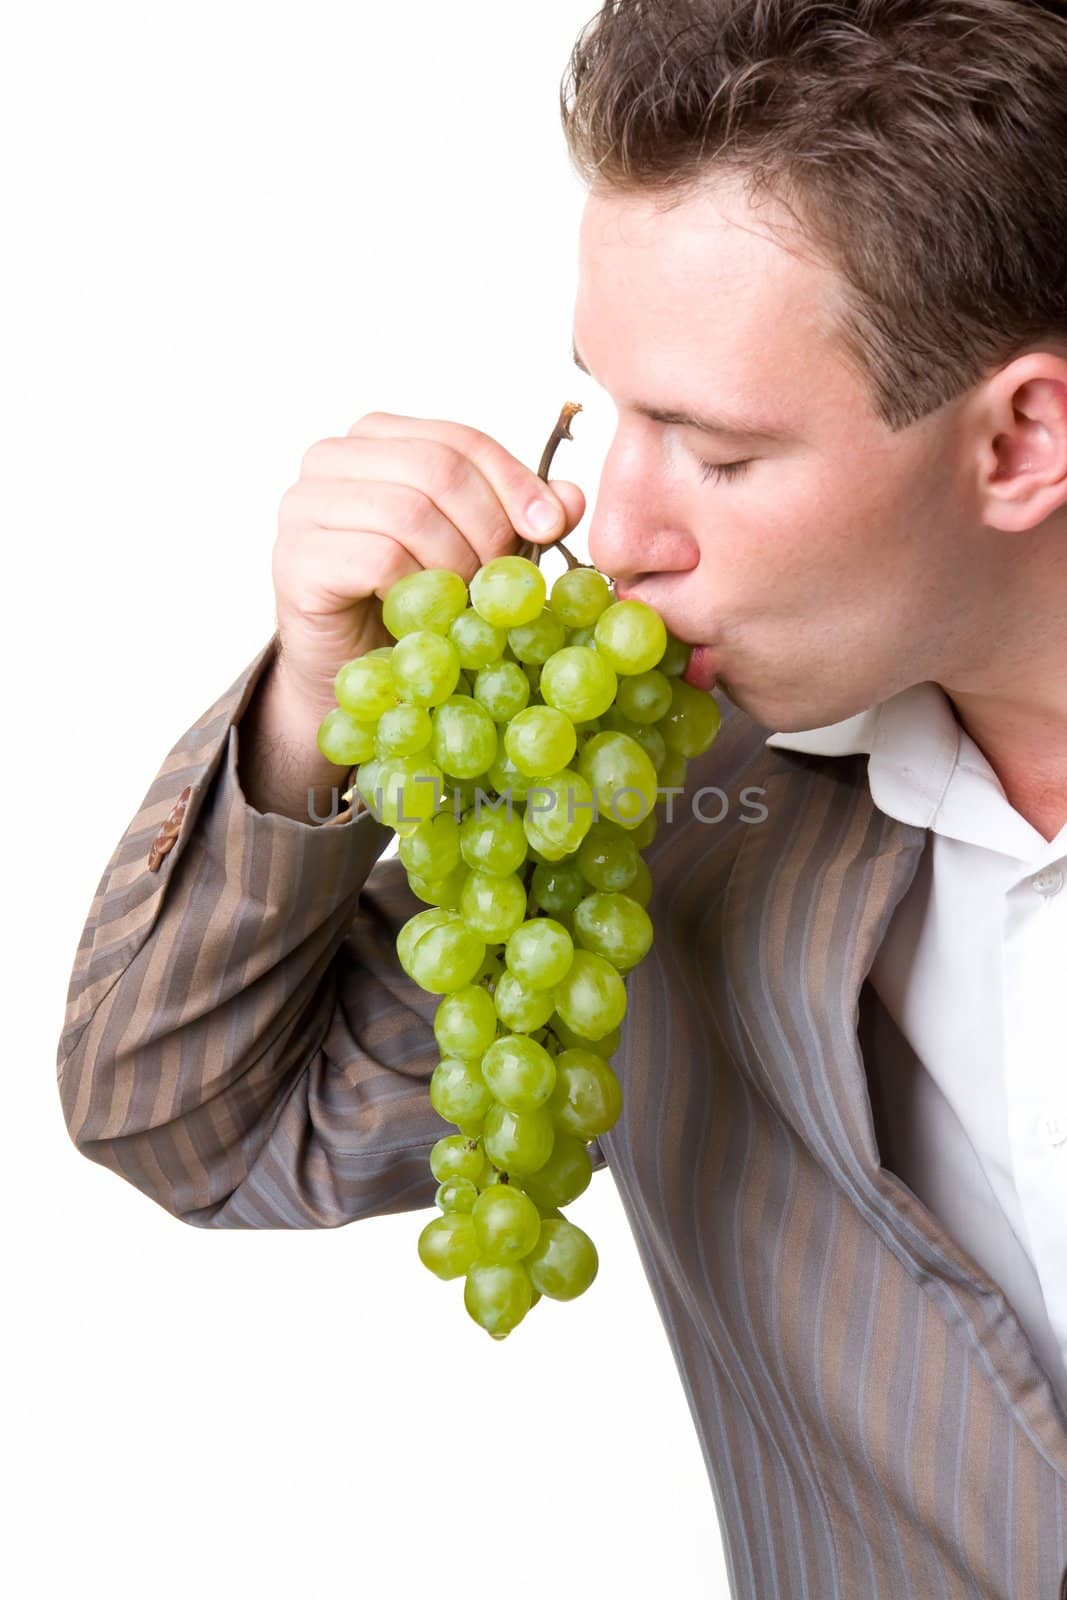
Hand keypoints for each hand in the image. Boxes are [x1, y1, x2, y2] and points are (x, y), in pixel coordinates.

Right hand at [272, 412, 586, 714]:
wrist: (352, 675)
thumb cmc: (411, 605)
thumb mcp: (476, 553)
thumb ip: (519, 518)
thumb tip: (570, 498)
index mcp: (377, 438)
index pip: (460, 440)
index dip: (514, 482)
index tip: (551, 527)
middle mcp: (331, 458)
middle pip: (438, 468)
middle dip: (489, 528)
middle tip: (504, 581)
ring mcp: (303, 506)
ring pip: (409, 513)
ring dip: (457, 565)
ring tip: (465, 605)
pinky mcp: (296, 559)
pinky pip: (379, 559)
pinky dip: (419, 591)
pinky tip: (425, 617)